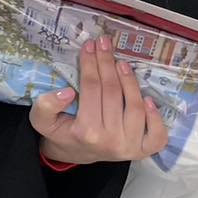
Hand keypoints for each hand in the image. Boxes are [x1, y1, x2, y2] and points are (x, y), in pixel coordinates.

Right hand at [31, 36, 168, 164]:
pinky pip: (157, 135)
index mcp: (86, 132)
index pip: (92, 89)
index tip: (89, 46)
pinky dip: (156, 117)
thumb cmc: (61, 132)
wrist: (75, 154)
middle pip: (113, 93)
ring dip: (130, 81)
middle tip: (104, 44)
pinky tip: (149, 98)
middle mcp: (110, 140)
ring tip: (122, 63)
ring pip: (135, 107)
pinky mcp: (141, 151)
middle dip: (107, 64)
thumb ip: (46, 105)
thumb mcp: (41, 120)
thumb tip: (68, 91)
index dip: (90, 64)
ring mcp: (129, 147)